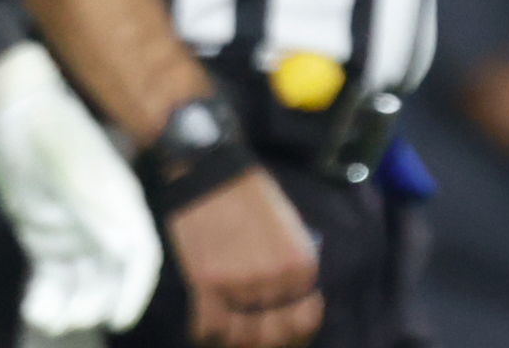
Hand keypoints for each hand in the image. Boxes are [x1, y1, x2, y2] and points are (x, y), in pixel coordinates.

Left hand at [0, 41, 162, 333]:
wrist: (12, 110)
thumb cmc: (46, 128)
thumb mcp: (70, 165)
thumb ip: (96, 204)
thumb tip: (126, 250)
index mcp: (120, 202)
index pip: (139, 254)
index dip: (135, 289)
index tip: (119, 319)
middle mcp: (104, 221)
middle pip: (111, 276)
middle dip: (94, 303)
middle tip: (63, 320)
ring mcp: (75, 231)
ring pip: (82, 283)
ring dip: (68, 307)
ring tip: (40, 315)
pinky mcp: (47, 238)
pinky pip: (53, 279)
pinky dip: (46, 299)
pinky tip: (31, 309)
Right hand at [165, 167, 320, 347]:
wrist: (215, 178)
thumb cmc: (254, 200)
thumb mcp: (291, 230)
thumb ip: (293, 267)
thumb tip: (290, 299)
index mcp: (301, 264)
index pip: (303, 319)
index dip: (295, 330)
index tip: (285, 329)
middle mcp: (274, 279)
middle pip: (271, 336)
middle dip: (265, 343)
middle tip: (256, 339)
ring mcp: (239, 284)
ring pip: (237, 338)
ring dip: (235, 341)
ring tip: (233, 334)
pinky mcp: (205, 283)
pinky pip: (207, 327)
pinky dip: (207, 333)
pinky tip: (210, 327)